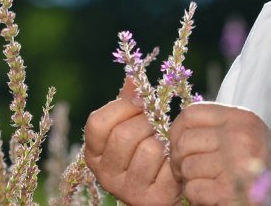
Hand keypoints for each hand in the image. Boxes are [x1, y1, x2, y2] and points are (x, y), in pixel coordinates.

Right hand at [83, 77, 181, 205]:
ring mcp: (127, 190)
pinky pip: (167, 166)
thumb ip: (129, 103)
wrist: (171, 186)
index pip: (97, 123)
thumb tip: (133, 77)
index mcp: (95, 154)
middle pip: (124, 135)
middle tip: (158, 123)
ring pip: (148, 150)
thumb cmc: (149, 151)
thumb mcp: (134, 126)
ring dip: (164, 140)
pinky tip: (174, 161)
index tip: (141, 102)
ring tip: (167, 143)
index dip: (122, 107)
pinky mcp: (152, 199)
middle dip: (147, 122)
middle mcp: (105, 174)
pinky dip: (175, 158)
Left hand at [169, 102, 270, 204]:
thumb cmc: (268, 164)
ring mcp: (235, 164)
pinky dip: (197, 196)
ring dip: (189, 180)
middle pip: (184, 142)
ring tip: (205, 183)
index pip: (191, 114)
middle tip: (185, 171)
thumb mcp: (248, 132)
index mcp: (241, 118)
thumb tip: (178, 130)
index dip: (177, 131)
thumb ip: (218, 126)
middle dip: (179, 160)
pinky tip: (212, 195)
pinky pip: (194, 189)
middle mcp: (238, 137)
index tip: (178, 145)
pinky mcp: (230, 190)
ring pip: (187, 167)